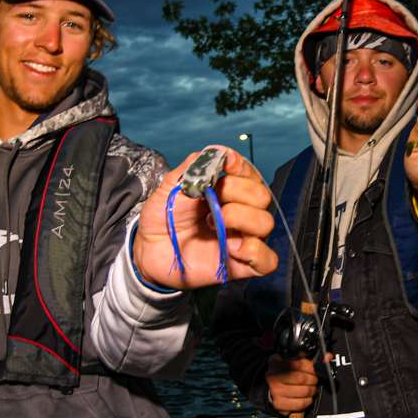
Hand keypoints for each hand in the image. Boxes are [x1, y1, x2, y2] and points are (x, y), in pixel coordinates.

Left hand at [133, 148, 276, 288]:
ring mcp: (243, 237)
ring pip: (266, 223)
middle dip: (236, 194)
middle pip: (261, 196)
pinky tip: (231, 248)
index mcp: (229, 190)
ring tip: (213, 225)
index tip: (225, 164)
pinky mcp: (242, 264)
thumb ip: (194, 167)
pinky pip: (267, 260)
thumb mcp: (172, 186)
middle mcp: (242, 211)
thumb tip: (216, 153)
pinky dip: (254, 251)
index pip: (249, 173)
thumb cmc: (164, 217)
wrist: (150, 249)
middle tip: (210, 203)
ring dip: (241, 219)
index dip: (240, 167)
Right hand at [266, 354, 323, 414]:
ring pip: (303, 392)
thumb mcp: (293, 361)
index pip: (299, 364)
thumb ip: (309, 358)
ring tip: (311, 388)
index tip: (315, 369)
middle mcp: (273, 377)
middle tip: (314, 380)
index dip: (311, 367)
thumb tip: (328, 357)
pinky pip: (300, 404)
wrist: (270, 388)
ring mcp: (275, 391)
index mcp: (276, 363)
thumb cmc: (284, 374)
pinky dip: (308, 401)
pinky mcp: (279, 404)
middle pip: (302, 378)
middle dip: (313, 380)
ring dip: (312, 390)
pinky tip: (306, 397)